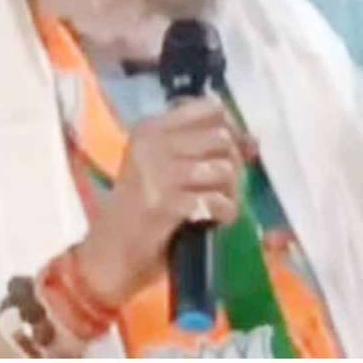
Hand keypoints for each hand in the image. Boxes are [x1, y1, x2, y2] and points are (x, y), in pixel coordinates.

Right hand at [74, 95, 244, 307]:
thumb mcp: (162, 166)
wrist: (109, 254)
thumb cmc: (139, 210)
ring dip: (230, 192)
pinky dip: (224, 213)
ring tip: (219, 206)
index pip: (210, 108)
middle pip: (221, 138)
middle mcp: (152, 143)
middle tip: (225, 188)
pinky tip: (213, 222)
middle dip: (234, 165)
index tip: (230, 152)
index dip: (231, 129)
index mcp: (150, 128)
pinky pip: (216, 201)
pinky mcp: (165, 204)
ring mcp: (157, 173)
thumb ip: (200, 148)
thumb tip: (253, 141)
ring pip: (222, 168)